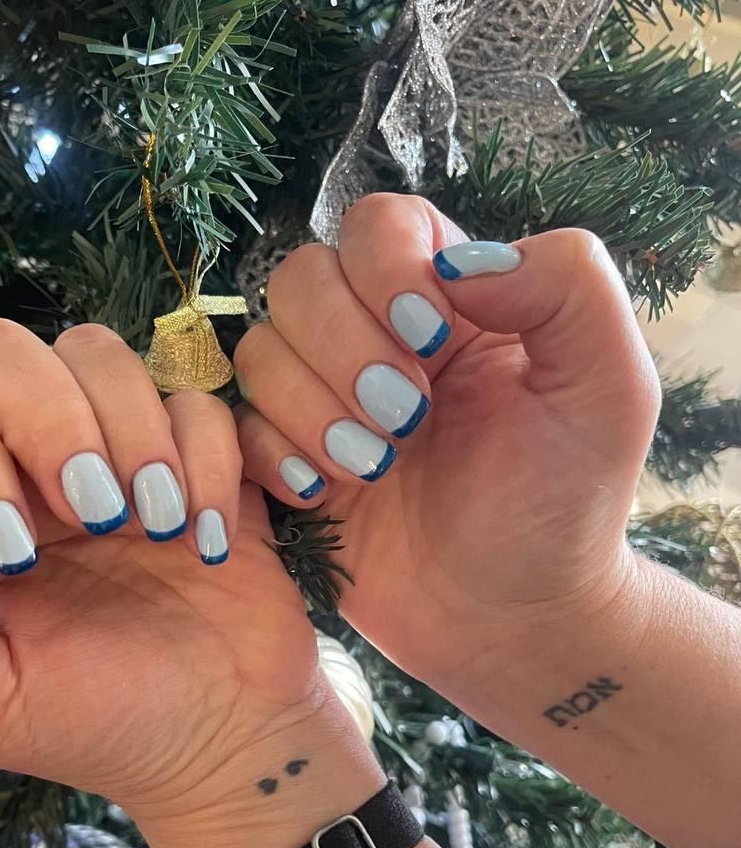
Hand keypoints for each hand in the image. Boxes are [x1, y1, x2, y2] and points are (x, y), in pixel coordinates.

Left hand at [0, 319, 325, 837]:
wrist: (220, 741)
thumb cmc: (94, 723)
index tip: (18, 555)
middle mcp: (30, 464)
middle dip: (47, 419)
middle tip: (95, 513)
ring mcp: (118, 450)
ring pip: (98, 352)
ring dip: (132, 433)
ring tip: (157, 527)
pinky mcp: (202, 455)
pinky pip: (199, 400)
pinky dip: (210, 460)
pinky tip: (210, 540)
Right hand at [235, 194, 660, 688]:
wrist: (511, 620)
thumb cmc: (565, 506)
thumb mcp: (610, 389)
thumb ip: (567, 289)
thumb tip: (457, 263)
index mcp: (453, 302)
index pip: (380, 227)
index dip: (385, 270)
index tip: (432, 341)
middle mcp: (377, 338)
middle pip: (301, 278)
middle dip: (342, 349)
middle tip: (406, 422)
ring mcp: (325, 402)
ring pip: (259, 350)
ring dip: (309, 409)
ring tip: (372, 468)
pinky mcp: (287, 465)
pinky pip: (237, 428)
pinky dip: (272, 457)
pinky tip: (324, 497)